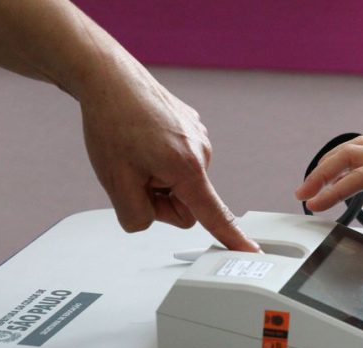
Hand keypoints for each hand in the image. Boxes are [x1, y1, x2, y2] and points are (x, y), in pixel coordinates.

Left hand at [80, 67, 258, 251]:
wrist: (110, 80)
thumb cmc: (112, 122)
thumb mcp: (114, 183)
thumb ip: (136, 217)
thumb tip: (150, 220)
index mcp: (187, 167)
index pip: (214, 215)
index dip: (232, 238)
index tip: (252, 252)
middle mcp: (201, 151)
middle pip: (187, 203)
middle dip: (161, 199)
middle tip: (133, 176)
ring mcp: (199, 138)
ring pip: (181, 182)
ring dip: (158, 177)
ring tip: (134, 152)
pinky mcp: (193, 129)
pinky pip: (179, 161)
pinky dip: (160, 159)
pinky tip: (142, 140)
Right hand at [295, 136, 362, 257]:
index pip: (362, 172)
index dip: (335, 187)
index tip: (315, 205)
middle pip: (353, 154)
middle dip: (323, 171)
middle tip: (302, 194)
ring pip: (357, 158)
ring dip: (331, 169)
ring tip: (311, 190)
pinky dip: (344, 177)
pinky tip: (336, 191)